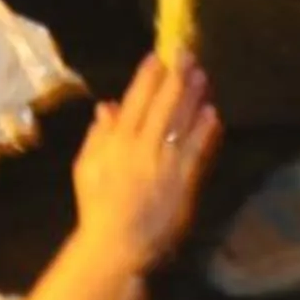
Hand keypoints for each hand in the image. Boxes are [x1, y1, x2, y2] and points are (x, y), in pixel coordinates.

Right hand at [71, 53, 219, 272]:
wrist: (117, 244)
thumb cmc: (98, 207)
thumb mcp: (87, 168)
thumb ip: (99, 135)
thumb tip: (107, 107)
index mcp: (117, 142)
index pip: (135, 100)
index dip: (147, 76)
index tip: (157, 57)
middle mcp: (142, 147)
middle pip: (163, 104)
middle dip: (176, 77)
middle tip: (187, 55)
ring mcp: (165, 164)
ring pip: (182, 122)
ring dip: (193, 97)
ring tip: (202, 76)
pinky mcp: (183, 183)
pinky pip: (197, 151)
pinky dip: (205, 131)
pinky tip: (212, 114)